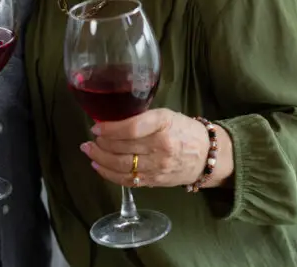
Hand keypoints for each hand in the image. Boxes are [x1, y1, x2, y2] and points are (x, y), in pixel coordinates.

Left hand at [82, 108, 232, 187]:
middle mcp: (161, 146)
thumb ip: (142, 118)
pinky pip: (128, 180)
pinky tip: (98, 166)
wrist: (207, 155)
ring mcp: (158, 166)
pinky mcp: (155, 181)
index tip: (96, 127)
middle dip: (100, 144)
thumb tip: (110, 121)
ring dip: (100, 159)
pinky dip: (109, 174)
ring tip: (89, 151)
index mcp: (163, 123)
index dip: (109, 129)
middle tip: (89, 139)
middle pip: (122, 148)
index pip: (131, 128)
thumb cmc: (184, 130)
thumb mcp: (166, 115)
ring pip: (121, 166)